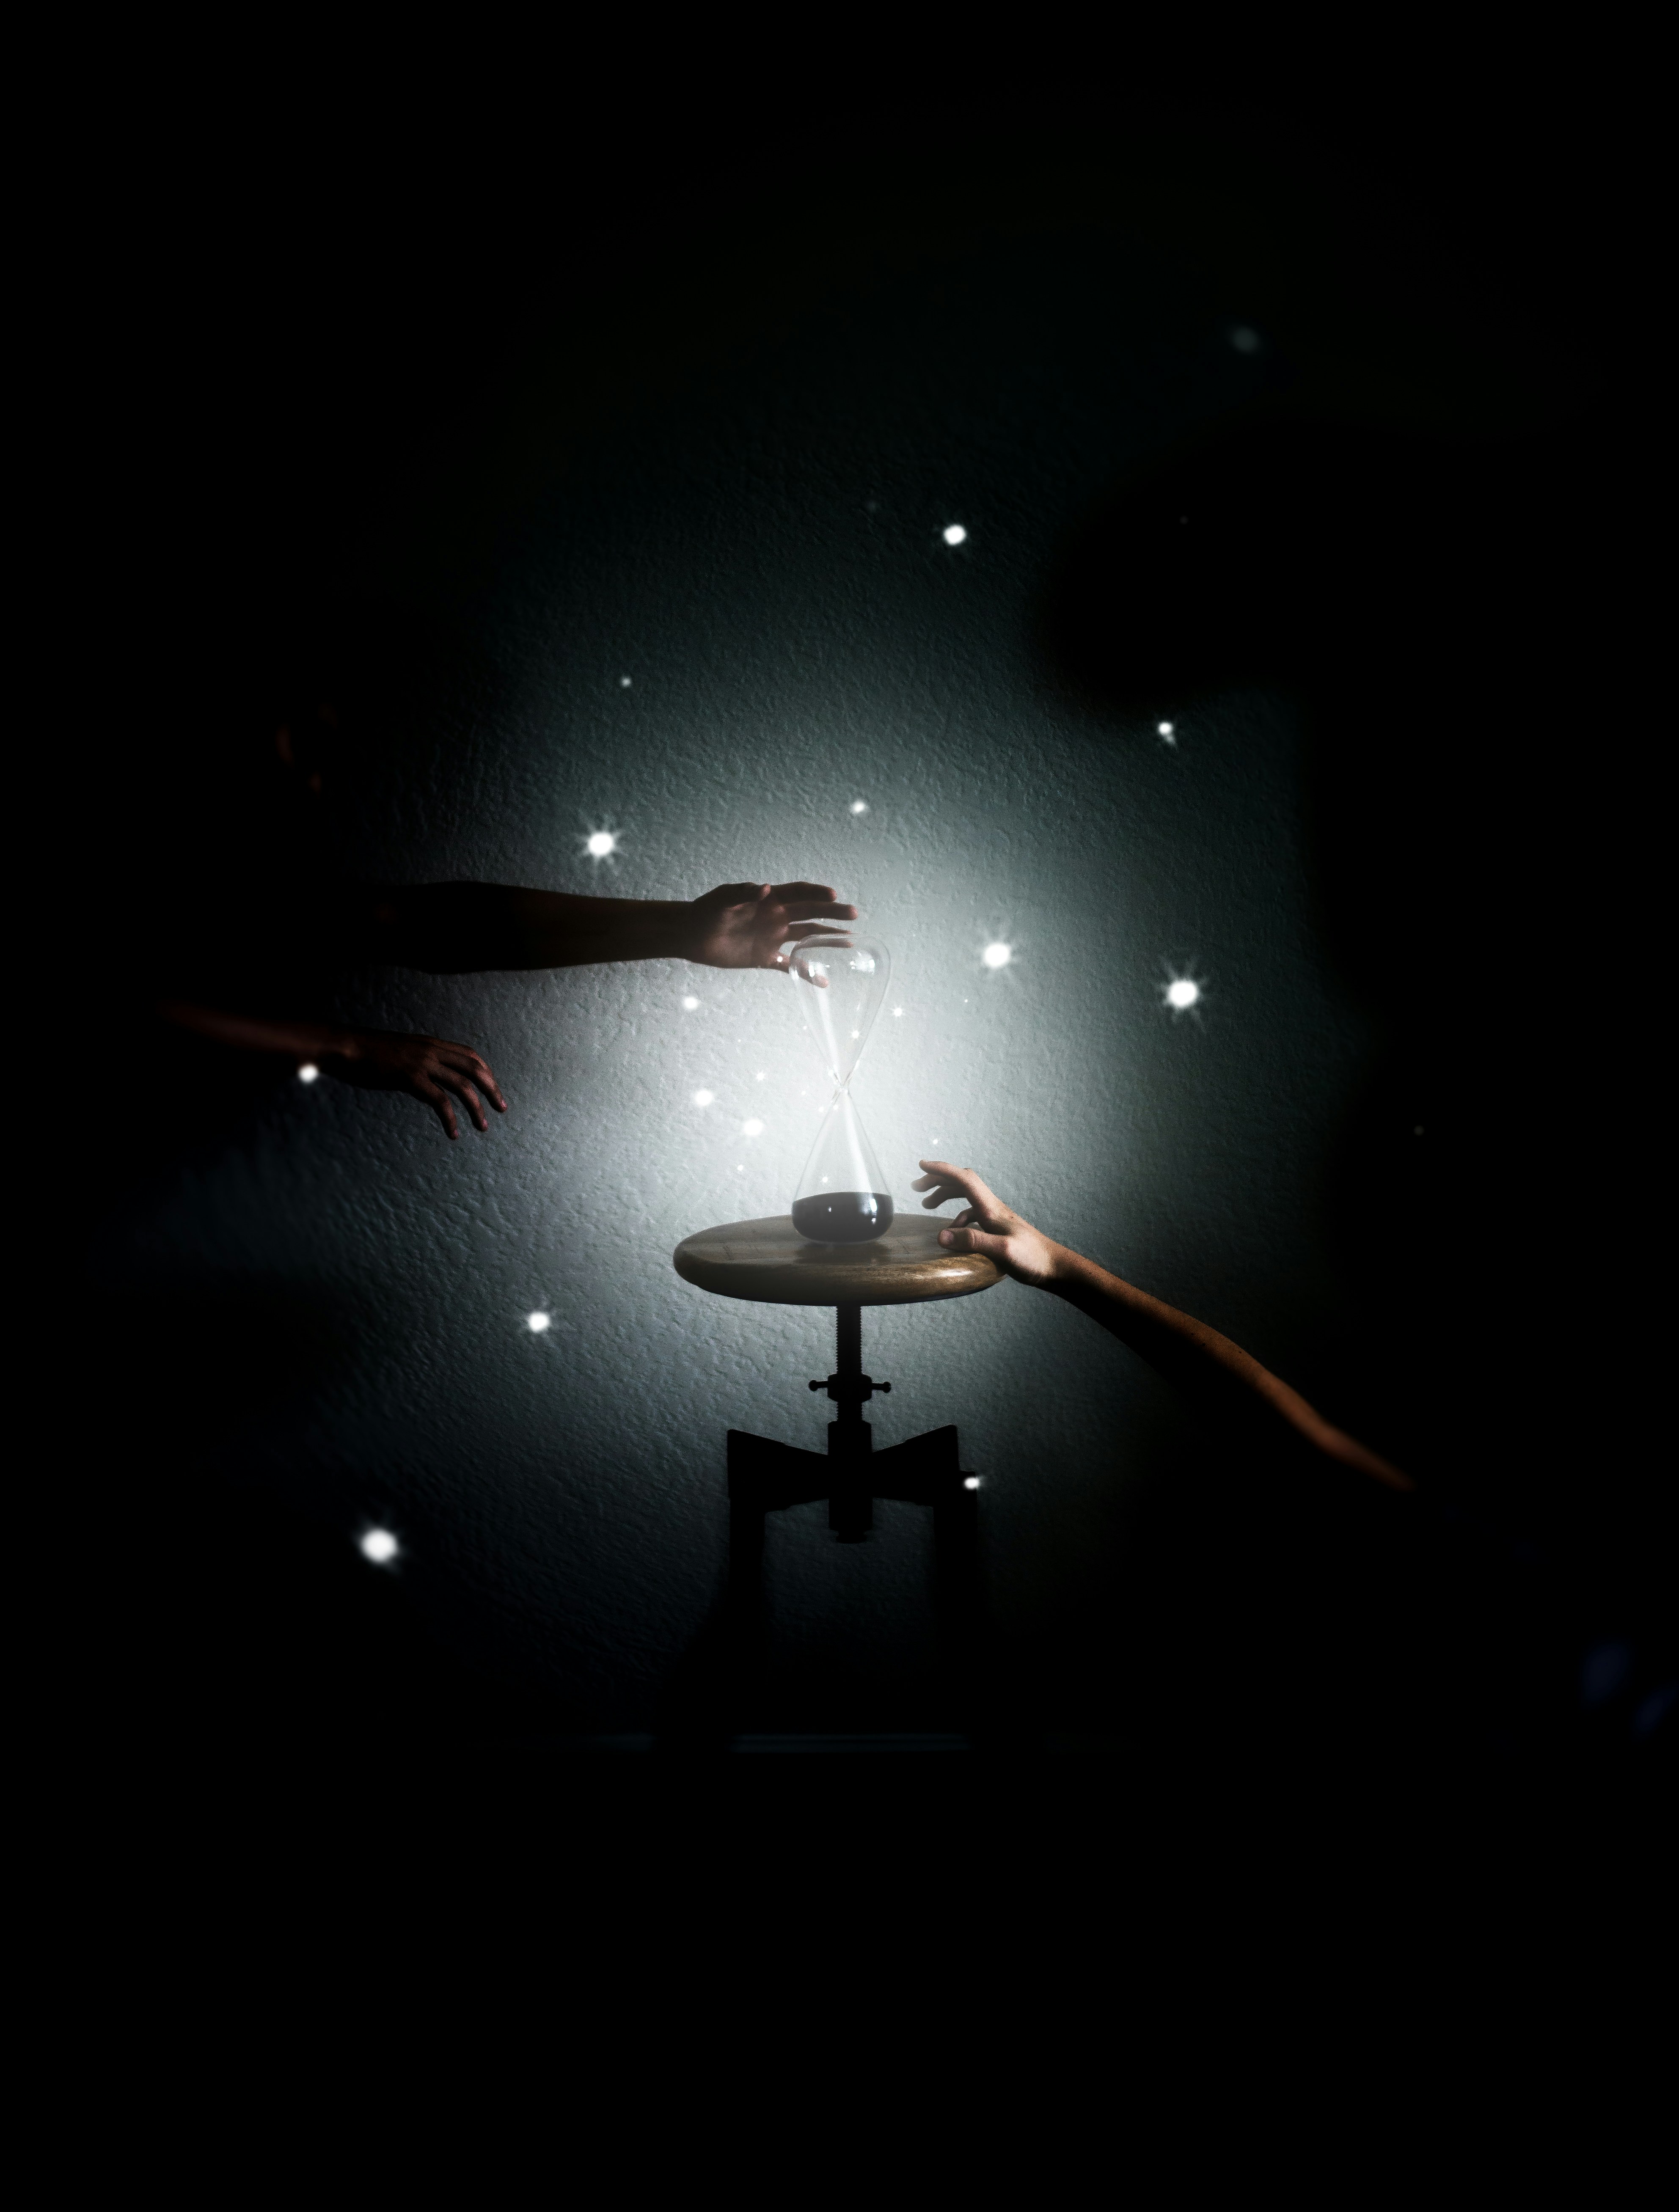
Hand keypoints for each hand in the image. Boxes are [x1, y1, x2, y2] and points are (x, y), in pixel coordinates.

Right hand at [322, 1030, 507, 1139]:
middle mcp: (432, 1050)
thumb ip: (416, 1061)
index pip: (470, 1055)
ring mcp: (422, 1063)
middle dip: (492, 1089)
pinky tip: (454, 1133)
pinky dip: (451, 1119)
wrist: (344, 1047)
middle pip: (475, 1069)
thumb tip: (424, 1076)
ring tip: (483, 1127)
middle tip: (501, 1109)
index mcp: (431, 1043)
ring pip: (463, 1086)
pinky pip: (440, 1102)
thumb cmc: (366, 1053)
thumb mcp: (399, 1052)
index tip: (493, 1089)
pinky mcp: (410, 1078)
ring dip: (477, 1108)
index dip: (486, 1073)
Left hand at [685, 882, 857, 970]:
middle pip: (810, 913)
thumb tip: (765, 889)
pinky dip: (806, 973)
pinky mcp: (764, 957)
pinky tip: (823, 982)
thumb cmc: (706, 911)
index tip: (834, 897)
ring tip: (849, 942)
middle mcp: (776, 916)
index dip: (816, 893)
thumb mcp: (722, 899)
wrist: (691, 935)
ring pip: (807, 937)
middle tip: (853, 915)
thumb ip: (743, 893)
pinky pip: (790, 966)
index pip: (799, 893)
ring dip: (827, 939)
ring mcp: (772, 937)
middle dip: (832, 913)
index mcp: (769, 899)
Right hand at [911, 1161, 1064, 1287]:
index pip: (965, 1179)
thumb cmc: (1031, 1258)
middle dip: (939, 1180)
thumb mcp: (1002, 1251)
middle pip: (963, 1183)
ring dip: (946, 1196)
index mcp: (991, 1208)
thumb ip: (972, 1242)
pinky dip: (957, 1218)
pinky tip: (953, 1233)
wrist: (1053, 1266)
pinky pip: (972, 1215)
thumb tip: (941, 1235)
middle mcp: (992, 1208)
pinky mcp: (996, 1230)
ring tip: (927, 1204)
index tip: (922, 1165)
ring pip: (966, 1197)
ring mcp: (995, 1218)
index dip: (943, 1169)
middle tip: (917, 1187)